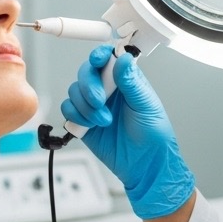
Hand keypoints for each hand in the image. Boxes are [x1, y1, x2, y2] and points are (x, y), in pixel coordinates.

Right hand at [61, 45, 194, 218]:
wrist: (144, 165)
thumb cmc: (154, 136)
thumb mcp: (146, 106)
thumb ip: (132, 82)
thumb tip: (124, 59)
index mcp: (126, 81)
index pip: (108, 58)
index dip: (99, 55)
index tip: (98, 61)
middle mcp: (108, 89)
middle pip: (86, 72)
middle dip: (89, 85)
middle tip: (100, 100)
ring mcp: (95, 105)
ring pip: (75, 91)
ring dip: (85, 105)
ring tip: (104, 120)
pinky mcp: (84, 121)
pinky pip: (68, 110)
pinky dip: (76, 116)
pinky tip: (91, 125)